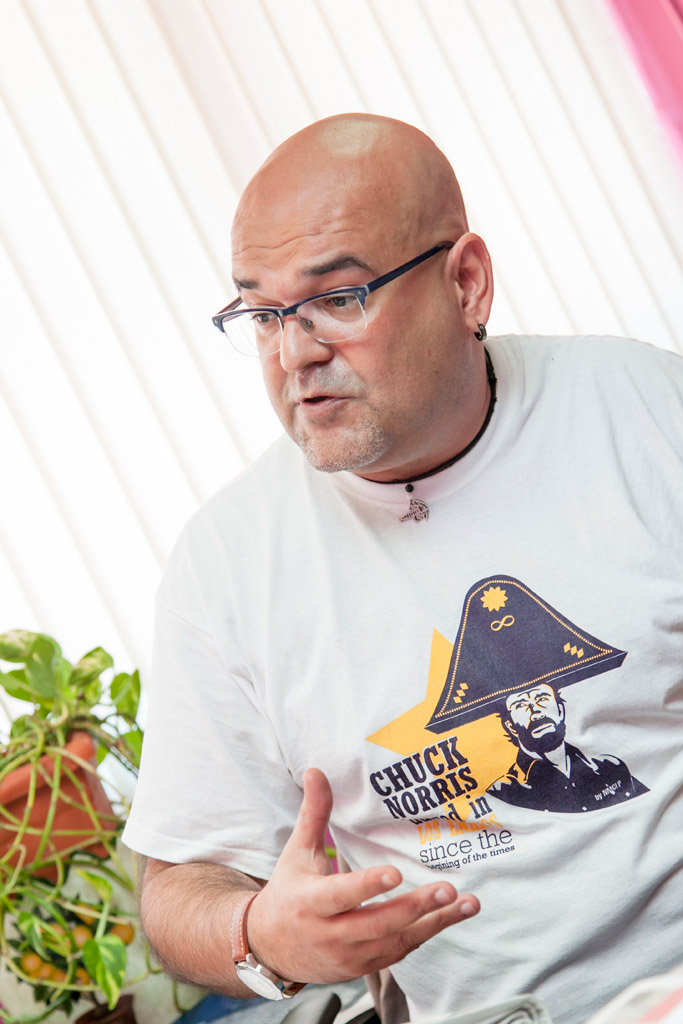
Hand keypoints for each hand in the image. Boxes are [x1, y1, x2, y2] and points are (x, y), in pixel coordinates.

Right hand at [246, 768, 479, 983]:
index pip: (341, 895)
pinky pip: (398, 953)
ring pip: (395, 942)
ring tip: (465, 904)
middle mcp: (329, 934)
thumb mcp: (298, 851)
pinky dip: (424, 935)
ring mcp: (348, 956)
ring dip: (433, 924)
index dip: (367, 885)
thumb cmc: (288, 891)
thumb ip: (314, 813)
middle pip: (377, 924)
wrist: (271, 948)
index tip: (395, 872)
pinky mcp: (362, 968)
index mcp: (310, 902)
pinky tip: (449, 917)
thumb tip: (316, 771)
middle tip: (448, 889)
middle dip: (415, 907)